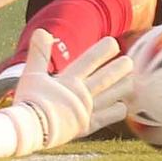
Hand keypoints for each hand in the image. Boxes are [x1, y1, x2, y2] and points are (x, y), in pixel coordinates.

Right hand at [11, 29, 134, 149]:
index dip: (102, 51)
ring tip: (132, 81)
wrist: (31, 129)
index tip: (113, 43)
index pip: (89, 60)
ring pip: (110, 96)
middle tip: (130, 61)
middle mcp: (81, 94)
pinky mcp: (86, 126)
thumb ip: (39, 53)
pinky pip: (107, 117)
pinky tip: (124, 107)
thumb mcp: (32, 74)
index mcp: (69, 80)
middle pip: (105, 78)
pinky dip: (117, 111)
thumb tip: (42, 30)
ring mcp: (86, 110)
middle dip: (119, 68)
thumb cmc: (29, 101)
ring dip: (122, 87)